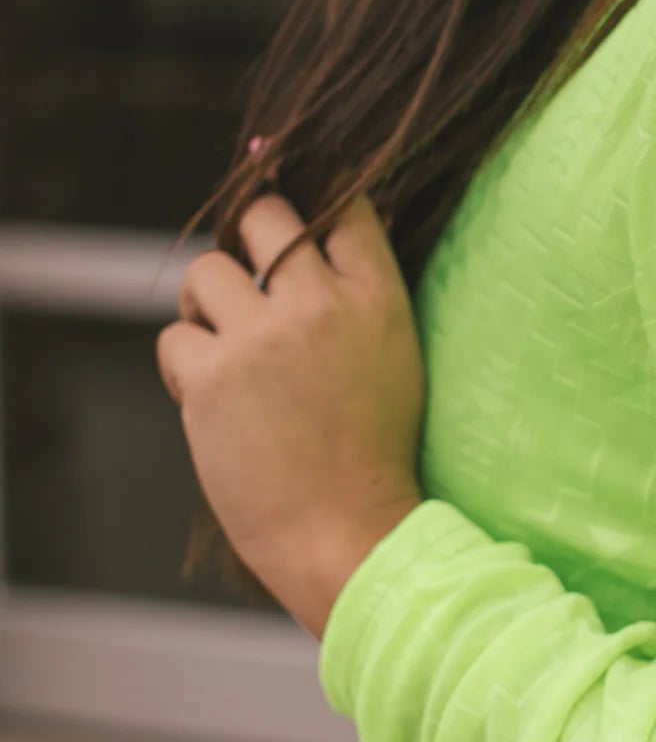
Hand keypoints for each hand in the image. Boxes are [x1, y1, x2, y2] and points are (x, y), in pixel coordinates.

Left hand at [157, 183, 426, 639]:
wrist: (348, 534)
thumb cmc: (371, 458)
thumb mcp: (394, 361)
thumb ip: (356, 301)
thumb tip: (302, 246)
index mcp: (378, 301)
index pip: (343, 209)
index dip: (311, 208)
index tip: (291, 227)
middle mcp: (320, 306)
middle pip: (265, 215)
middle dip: (248, 235)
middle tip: (247, 281)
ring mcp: (263, 339)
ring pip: (206, 270)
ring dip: (207, 304)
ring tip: (225, 347)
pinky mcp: (212, 377)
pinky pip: (175, 338)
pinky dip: (185, 366)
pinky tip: (212, 400)